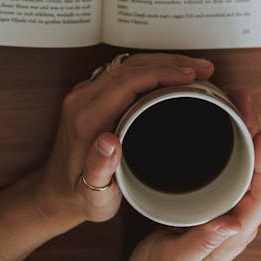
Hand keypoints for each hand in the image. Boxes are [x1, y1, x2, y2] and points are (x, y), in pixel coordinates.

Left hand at [35, 53, 214, 232]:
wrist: (55, 194)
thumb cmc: (78, 198)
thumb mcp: (92, 195)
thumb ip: (99, 169)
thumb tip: (110, 141)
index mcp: (86, 118)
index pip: (128, 82)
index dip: (162, 73)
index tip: (191, 76)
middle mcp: (83, 99)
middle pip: (131, 66)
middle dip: (170, 62)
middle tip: (204, 68)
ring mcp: (86, 94)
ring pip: (128, 65)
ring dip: (163, 62)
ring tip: (195, 68)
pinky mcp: (91, 95)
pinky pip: (124, 72)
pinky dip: (152, 68)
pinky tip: (172, 74)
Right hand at [128, 89, 260, 260]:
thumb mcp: (175, 259)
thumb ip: (203, 242)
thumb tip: (233, 221)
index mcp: (234, 232)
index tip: (258, 134)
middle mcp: (237, 217)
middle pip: (259, 172)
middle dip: (256, 133)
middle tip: (243, 100)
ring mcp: (227, 207)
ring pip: (247, 165)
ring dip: (245, 133)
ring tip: (235, 102)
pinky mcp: (214, 199)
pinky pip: (232, 166)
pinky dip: (231, 141)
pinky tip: (220, 123)